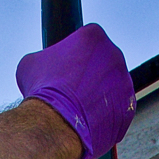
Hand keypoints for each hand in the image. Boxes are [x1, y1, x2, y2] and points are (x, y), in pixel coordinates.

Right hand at [16, 25, 135, 158]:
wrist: (55, 124)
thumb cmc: (42, 91)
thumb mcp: (30, 64)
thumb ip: (44, 59)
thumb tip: (43, 66)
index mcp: (94, 35)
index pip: (86, 42)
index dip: (72, 57)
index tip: (63, 72)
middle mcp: (115, 54)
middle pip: (102, 64)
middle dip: (88, 77)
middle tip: (70, 92)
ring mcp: (125, 82)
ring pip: (110, 88)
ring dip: (97, 97)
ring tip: (77, 111)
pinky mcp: (128, 109)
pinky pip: (116, 111)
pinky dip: (103, 117)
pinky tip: (86, 123)